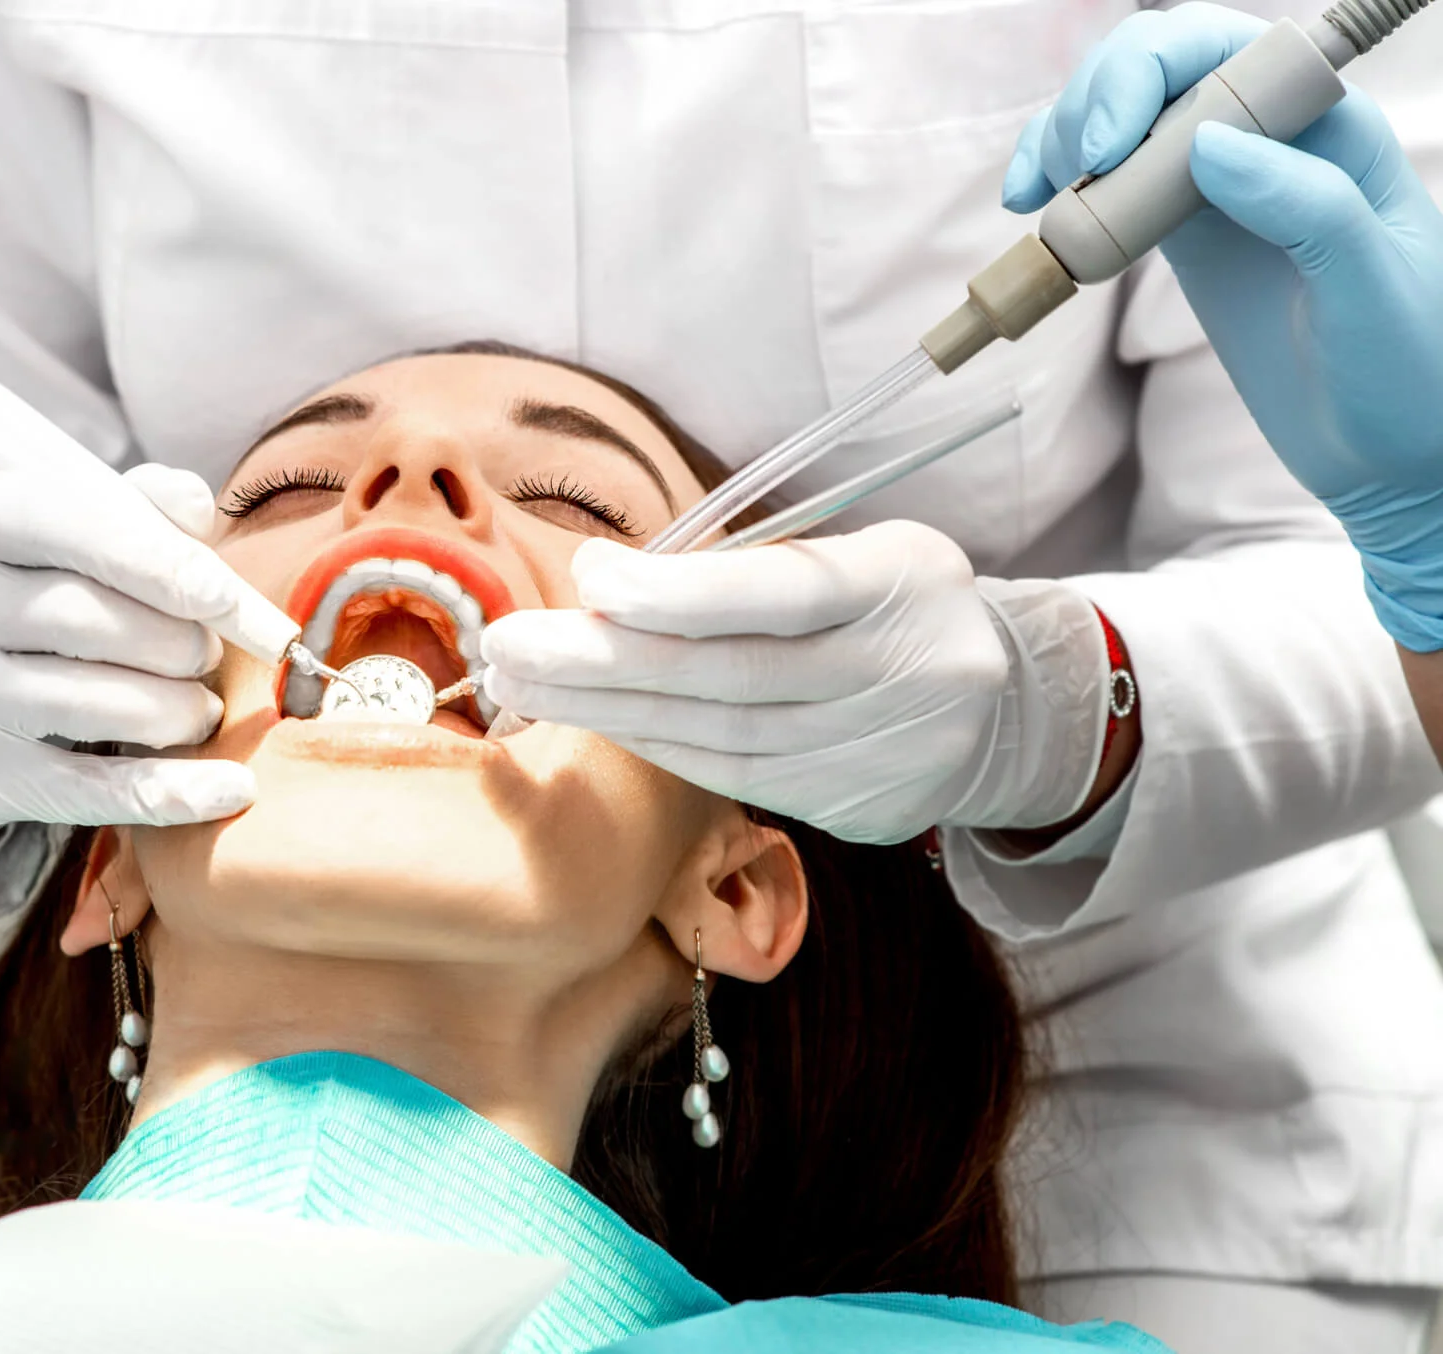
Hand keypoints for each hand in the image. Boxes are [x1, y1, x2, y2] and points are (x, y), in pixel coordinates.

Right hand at [0, 462, 255, 847]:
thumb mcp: (34, 531)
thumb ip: (123, 505)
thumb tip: (194, 506)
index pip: (74, 525)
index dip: (166, 563)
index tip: (229, 599)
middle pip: (87, 619)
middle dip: (176, 640)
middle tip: (207, 653)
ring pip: (93, 705)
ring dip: (176, 709)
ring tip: (198, 709)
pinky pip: (88, 791)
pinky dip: (171, 792)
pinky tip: (228, 788)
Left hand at [479, 524, 1102, 843]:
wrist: (1001, 704)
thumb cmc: (891, 603)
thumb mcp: (854, 552)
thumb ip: (749, 570)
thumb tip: (608, 587)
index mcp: (905, 579)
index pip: (785, 591)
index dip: (682, 592)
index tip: (591, 575)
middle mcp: (905, 671)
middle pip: (736, 676)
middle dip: (608, 663)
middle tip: (510, 647)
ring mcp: (886, 752)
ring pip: (724, 739)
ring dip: (609, 713)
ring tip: (521, 686)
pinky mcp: (857, 808)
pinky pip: (735, 777)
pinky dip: (656, 745)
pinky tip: (591, 722)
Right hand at [1003, 3, 1442, 648]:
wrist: (1391, 454)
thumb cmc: (1409, 374)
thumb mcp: (1371, 289)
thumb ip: (1307, 206)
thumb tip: (1209, 143)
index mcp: (1330, 130)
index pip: (1229, 52)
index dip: (1153, 74)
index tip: (1111, 147)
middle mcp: (1270, 141)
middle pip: (1162, 70)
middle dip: (1097, 100)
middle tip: (1065, 175)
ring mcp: (1219, 188)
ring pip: (1125, 120)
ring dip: (1062, 139)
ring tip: (1034, 199)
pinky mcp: (1183, 237)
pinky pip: (1111, 185)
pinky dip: (1060, 188)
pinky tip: (1032, 212)